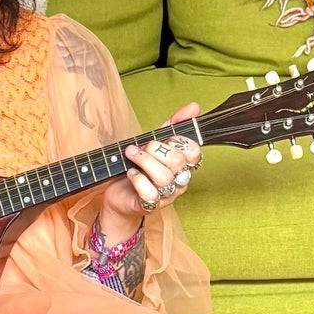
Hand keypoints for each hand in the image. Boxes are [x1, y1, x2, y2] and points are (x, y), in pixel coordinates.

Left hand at [103, 102, 201, 235]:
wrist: (118, 193)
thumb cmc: (140, 167)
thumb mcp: (157, 141)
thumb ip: (175, 124)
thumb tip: (195, 107)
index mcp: (184, 165)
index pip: (194, 152)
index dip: (178, 141)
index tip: (164, 139)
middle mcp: (178, 182)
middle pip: (177, 162)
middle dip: (156, 149)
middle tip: (141, 147)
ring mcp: (166, 196)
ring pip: (164, 178)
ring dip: (144, 161)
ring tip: (131, 156)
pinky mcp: (149, 206)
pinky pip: (150, 194)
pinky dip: (138, 180)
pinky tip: (130, 173)